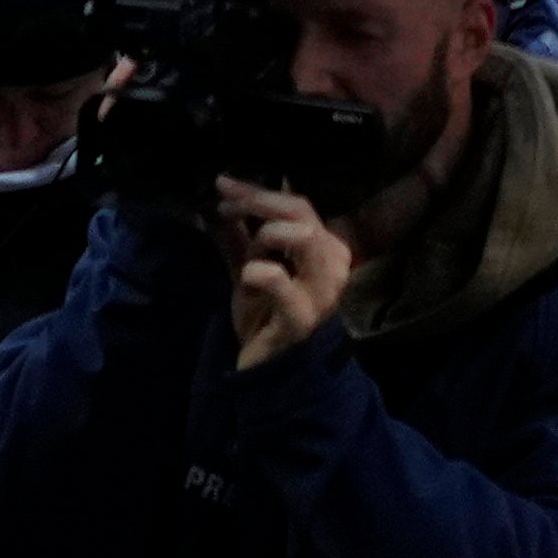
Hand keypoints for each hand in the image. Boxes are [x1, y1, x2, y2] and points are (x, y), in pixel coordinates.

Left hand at [218, 183, 357, 369]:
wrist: (267, 372)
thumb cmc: (264, 318)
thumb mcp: (250, 270)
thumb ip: (240, 239)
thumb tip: (224, 202)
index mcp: (324, 250)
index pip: (298, 204)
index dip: (259, 191)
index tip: (224, 184)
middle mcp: (333, 266)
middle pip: (301, 212)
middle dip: (259, 202)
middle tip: (225, 206)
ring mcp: (322, 293)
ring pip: (304, 237)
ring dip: (267, 234)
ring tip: (246, 250)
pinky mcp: (302, 319)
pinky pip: (283, 283)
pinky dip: (260, 272)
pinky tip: (247, 278)